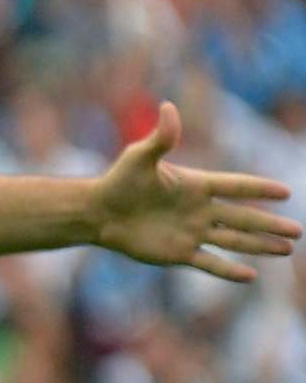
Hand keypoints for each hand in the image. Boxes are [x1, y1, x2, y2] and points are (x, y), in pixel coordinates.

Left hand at [91, 103, 299, 281]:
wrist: (97, 212)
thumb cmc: (118, 180)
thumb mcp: (140, 156)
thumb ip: (161, 137)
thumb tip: (168, 107)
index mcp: (196, 185)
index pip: (236, 186)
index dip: (260, 189)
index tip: (286, 193)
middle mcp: (199, 210)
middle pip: (243, 218)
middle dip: (270, 224)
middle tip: (298, 231)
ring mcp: (191, 232)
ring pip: (234, 240)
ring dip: (260, 245)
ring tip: (287, 249)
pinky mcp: (177, 253)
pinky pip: (209, 262)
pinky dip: (229, 270)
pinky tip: (251, 276)